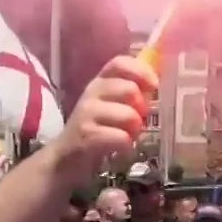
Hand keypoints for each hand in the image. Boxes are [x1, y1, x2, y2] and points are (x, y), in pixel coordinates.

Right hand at [49, 56, 156, 172]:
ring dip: (135, 130)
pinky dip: (127, 146)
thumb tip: (156, 85)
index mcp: (100, 82)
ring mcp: (87, 113)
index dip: (140, 70)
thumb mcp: (110, 106)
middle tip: (137, 122)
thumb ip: (130, 93)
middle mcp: (91, 93)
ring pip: (129, 115)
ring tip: (128, 137)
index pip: (119, 63)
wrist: (65, 158)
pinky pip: (121, 137)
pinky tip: (121, 150)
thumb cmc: (95, 130)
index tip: (153, 85)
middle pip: (130, 89)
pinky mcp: (86, 136)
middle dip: (142, 108)